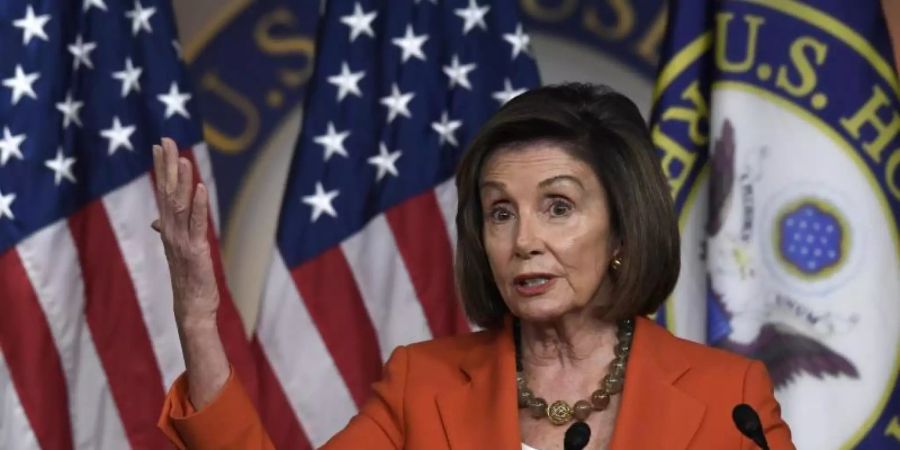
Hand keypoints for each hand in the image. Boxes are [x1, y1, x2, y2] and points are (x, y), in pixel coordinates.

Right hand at [152, 138, 218, 328]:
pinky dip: (199, 205)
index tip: (159, 145)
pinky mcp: (196, 250)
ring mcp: (181, 241)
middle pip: (168, 192)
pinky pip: (197, 224)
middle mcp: (170, 232)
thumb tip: (155, 220)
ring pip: (180, 204)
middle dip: (167, 166)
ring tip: (182, 158)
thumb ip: (168, 231)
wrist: (192, 308)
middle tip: (166, 139)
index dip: (161, 169)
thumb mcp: (177, 251)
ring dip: (182, 180)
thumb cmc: (187, 280)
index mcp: (167, 229)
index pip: (162, 192)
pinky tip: (201, 187)